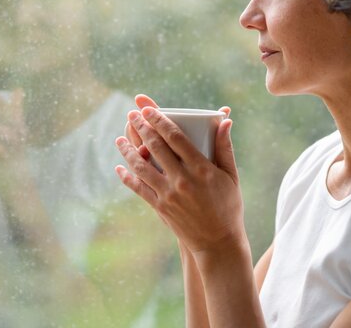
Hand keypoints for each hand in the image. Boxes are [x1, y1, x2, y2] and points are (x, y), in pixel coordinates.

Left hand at [115, 104, 242, 255]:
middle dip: (141, 127)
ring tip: (119, 138)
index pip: (175, 137)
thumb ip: (225, 147)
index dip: (159, 119)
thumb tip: (225, 121)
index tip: (148, 108)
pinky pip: (139, 188)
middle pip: (155, 147)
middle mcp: (182, 180)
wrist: (218, 243)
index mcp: (201, 169)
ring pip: (141, 166)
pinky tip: (120, 167)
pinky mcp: (160, 207)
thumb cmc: (228, 206)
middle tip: (132, 114)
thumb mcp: (231, 176)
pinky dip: (127, 177)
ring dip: (128, 150)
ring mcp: (169, 194)